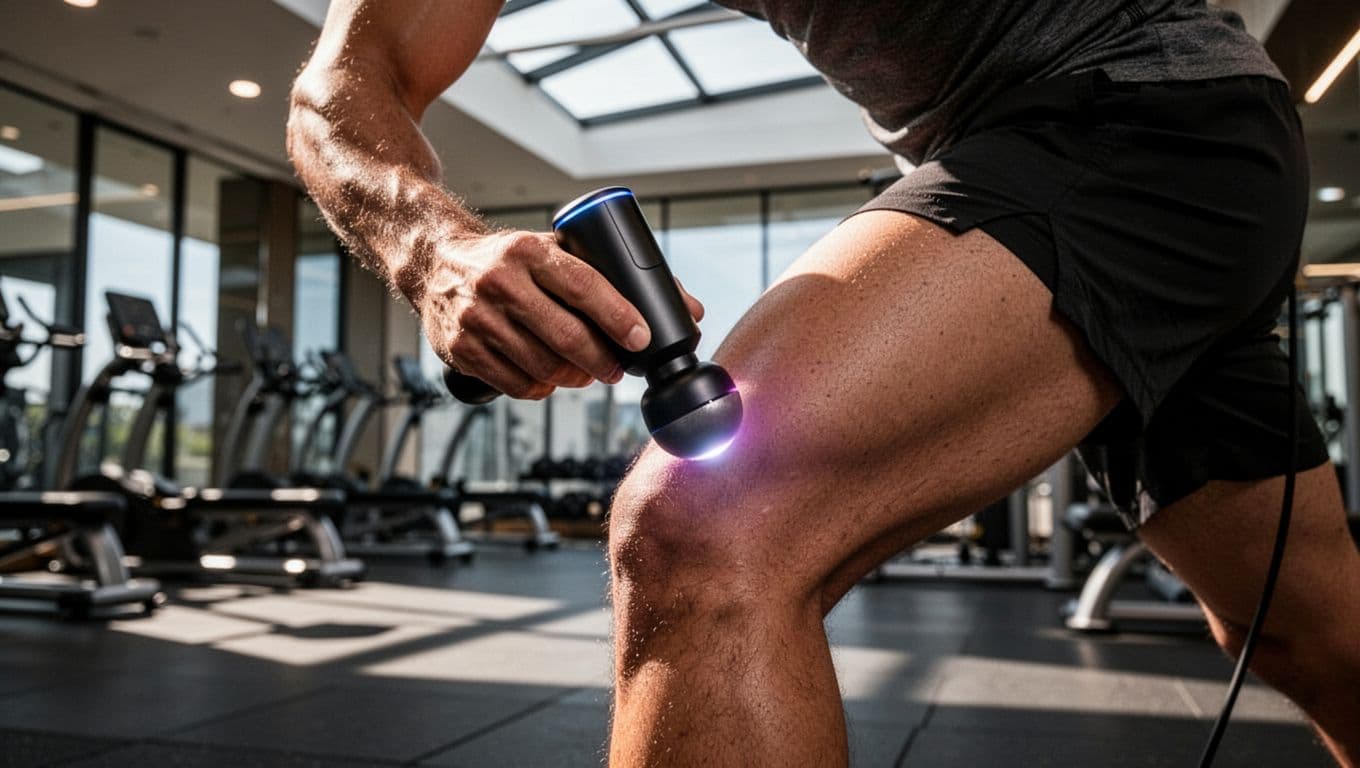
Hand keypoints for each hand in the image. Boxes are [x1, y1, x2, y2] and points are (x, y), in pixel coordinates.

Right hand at [418, 230, 703, 399]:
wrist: (434, 262)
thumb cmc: (510, 259)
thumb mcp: (554, 250)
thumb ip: (615, 275)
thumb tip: (690, 310)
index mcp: (528, 251)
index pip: (583, 286)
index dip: (618, 317)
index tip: (642, 338)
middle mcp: (499, 282)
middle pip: (566, 336)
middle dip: (602, 361)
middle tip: (618, 369)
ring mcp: (476, 319)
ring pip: (543, 366)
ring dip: (574, 378)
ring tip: (586, 373)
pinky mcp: (460, 350)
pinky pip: (516, 384)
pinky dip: (541, 388)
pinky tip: (550, 378)